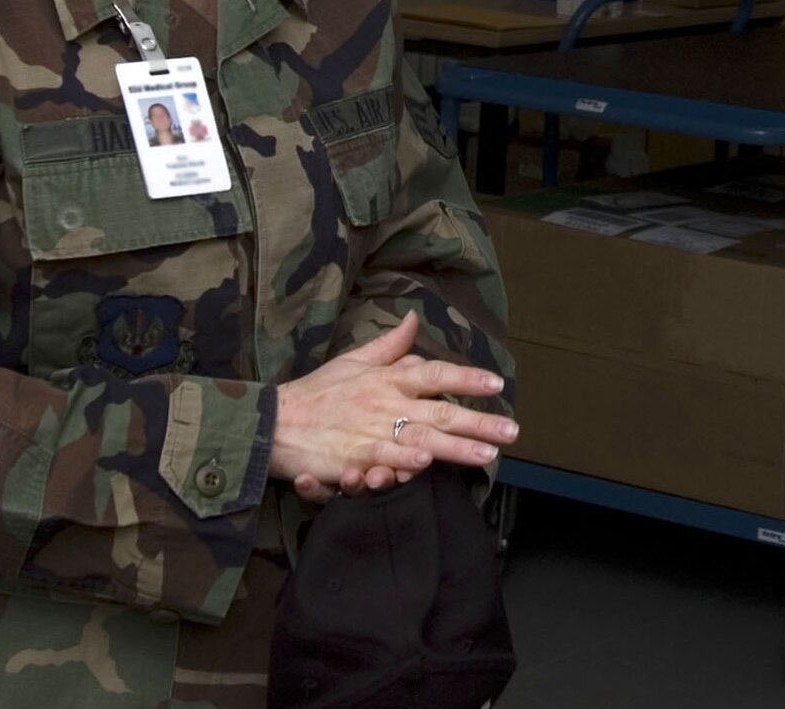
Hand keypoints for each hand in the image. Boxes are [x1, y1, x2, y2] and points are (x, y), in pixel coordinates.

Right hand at [270, 311, 516, 502]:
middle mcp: (384, 402)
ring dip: (456, 448)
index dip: (466, 378)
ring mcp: (370, 430)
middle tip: (511, 431)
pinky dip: (404, 461)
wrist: (273, 421)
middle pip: (440, 411)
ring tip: (487, 455)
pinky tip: (426, 465)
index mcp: (387, 378)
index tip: (496, 384)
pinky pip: (384, 458)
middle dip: (479, 422)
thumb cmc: (316, 393)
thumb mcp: (354, 360)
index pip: (435, 373)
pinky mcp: (353, 456)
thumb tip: (413, 319)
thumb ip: (390, 345)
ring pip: (422, 438)